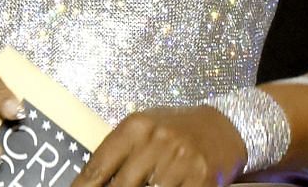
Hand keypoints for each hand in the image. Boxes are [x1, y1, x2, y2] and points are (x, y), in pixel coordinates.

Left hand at [75, 104, 247, 186]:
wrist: (223, 126)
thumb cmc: (175, 129)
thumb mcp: (144, 129)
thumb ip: (120, 151)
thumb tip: (92, 179)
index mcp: (136, 127)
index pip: (100, 165)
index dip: (85, 186)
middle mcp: (157, 141)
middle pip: (121, 185)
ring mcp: (181, 161)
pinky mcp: (201, 179)